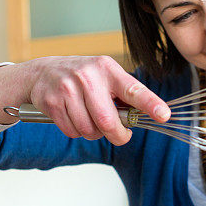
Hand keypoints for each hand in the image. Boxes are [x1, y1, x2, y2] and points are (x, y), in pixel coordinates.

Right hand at [0, 55, 170, 144]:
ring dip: (94, 133)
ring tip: (91, 118)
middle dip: (117, 135)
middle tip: (121, 135)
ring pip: (89, 130)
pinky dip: (77, 131)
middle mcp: (87, 77)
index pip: (133, 89)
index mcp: (107, 69)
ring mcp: (67, 90)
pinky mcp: (52, 103)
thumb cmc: (82, 77)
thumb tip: (144, 116)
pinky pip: (72, 132)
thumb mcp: (105, 76)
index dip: (150, 103)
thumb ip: (123, 94)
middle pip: (108, 122)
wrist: (42, 72)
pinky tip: (74, 117)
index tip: (164, 114)